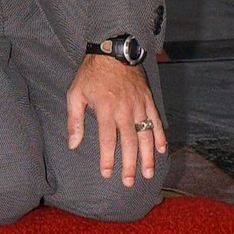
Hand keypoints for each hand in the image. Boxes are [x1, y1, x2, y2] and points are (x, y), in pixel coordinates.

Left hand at [65, 56, 166, 187]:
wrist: (112, 51)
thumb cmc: (90, 74)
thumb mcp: (75, 94)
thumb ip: (74, 120)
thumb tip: (72, 144)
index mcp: (105, 110)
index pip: (108, 140)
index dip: (108, 159)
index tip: (107, 174)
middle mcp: (124, 110)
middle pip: (129, 142)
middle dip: (130, 164)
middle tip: (130, 182)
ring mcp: (139, 105)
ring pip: (145, 135)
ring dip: (147, 156)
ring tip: (148, 173)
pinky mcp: (147, 99)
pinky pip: (156, 120)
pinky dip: (159, 135)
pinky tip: (161, 149)